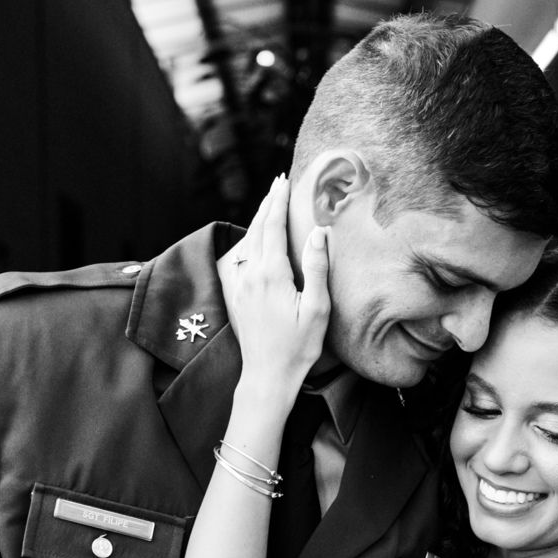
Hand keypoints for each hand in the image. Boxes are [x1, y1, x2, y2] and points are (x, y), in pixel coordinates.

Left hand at [229, 176, 329, 402]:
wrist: (267, 376)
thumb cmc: (297, 347)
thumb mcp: (316, 309)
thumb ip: (317, 267)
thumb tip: (318, 231)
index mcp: (271, 274)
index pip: (272, 227)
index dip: (278, 202)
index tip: (284, 181)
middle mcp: (251, 275)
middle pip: (257, 229)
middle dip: (267, 204)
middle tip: (278, 183)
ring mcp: (242, 286)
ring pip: (248, 242)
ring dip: (258, 219)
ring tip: (269, 203)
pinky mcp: (239, 296)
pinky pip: (243, 257)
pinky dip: (251, 239)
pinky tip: (256, 239)